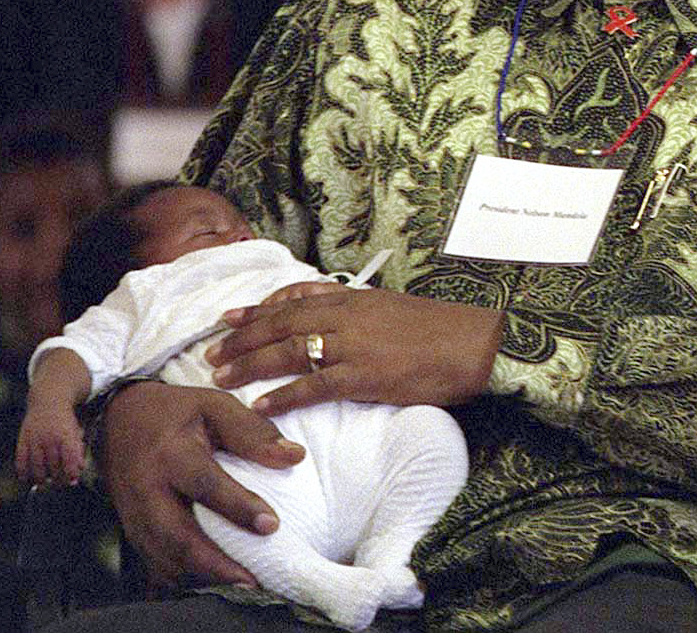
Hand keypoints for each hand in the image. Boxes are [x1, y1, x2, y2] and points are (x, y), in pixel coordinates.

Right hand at [16, 403, 84, 485]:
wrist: (48, 401)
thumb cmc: (65, 420)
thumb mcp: (76, 431)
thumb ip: (78, 449)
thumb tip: (80, 468)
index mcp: (66, 435)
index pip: (69, 457)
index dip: (71, 471)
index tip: (73, 481)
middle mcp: (50, 438)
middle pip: (53, 465)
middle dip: (57, 477)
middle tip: (59, 483)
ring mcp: (35, 439)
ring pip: (37, 466)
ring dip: (40, 478)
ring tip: (44, 483)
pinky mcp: (23, 440)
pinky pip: (21, 460)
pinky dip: (23, 472)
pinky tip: (26, 478)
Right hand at [101, 381, 304, 586]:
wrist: (119, 418)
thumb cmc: (177, 412)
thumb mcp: (215, 405)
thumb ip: (253, 431)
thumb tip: (294, 457)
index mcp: (171, 452)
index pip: (204, 484)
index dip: (237, 507)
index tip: (271, 525)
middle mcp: (147, 487)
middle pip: (175, 535)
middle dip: (213, 563)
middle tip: (252, 578)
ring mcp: (134, 512)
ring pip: (162, 556)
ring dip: (199, 576)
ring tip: (239, 584)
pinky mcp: (131, 527)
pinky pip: (154, 560)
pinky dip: (181, 576)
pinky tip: (211, 581)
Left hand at [208, 287, 502, 414]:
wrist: (476, 344)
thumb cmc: (441, 331)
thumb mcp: (394, 309)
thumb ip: (359, 312)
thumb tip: (331, 316)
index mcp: (356, 299)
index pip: (295, 298)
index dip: (258, 308)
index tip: (228, 316)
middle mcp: (349, 317)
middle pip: (282, 323)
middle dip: (242, 337)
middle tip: (211, 352)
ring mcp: (355, 346)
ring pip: (289, 351)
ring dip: (251, 365)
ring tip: (222, 379)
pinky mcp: (365, 375)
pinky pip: (314, 386)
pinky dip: (284, 396)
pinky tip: (261, 406)